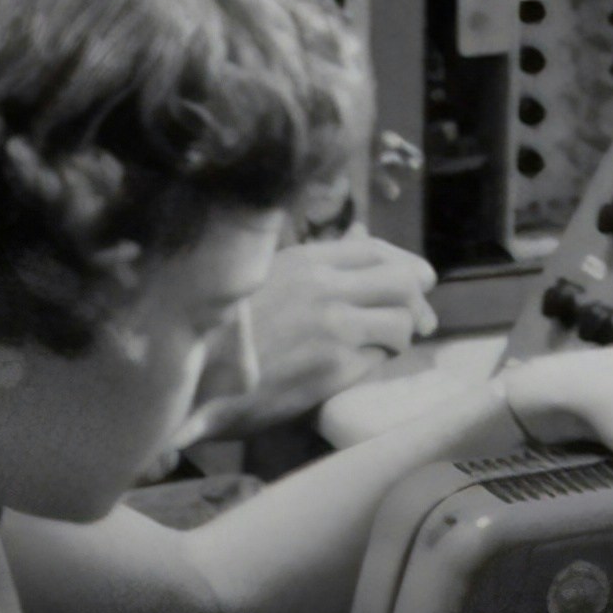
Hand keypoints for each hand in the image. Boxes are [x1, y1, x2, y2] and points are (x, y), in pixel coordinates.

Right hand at [184, 233, 437, 440]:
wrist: (193, 378)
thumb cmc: (220, 331)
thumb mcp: (264, 278)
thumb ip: (313, 261)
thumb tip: (360, 234)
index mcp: (303, 259)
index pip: (376, 248)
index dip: (406, 265)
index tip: (417, 281)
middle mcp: (323, 285)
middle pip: (402, 281)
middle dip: (418, 303)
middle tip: (419, 323)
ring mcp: (332, 326)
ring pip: (401, 322)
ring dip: (400, 337)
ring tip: (385, 350)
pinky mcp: (333, 367)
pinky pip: (379, 359)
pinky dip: (378, 363)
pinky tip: (359, 369)